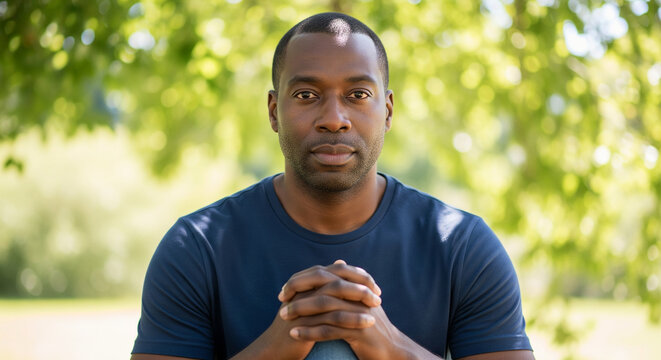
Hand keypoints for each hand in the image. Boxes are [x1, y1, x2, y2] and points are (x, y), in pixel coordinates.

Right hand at [229, 260, 381, 359]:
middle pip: (336, 278)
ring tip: (377, 307)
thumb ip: (326, 282)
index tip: (374, 284)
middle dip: (360, 284)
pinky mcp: (303, 322)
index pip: (337, 270)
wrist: (276, 347)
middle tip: (378, 294)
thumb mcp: (312, 298)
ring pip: (334, 296)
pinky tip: (367, 323)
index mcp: (308, 281)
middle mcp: (304, 289)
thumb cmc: (298, 322)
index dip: (357, 275)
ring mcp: (302, 304)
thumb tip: (341, 262)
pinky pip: (331, 318)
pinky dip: (352, 319)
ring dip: (358, 300)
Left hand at [280, 260, 440, 359]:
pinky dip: (309, 331)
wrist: (393, 349)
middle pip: (324, 288)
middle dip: (300, 292)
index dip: (305, 279)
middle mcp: (359, 295)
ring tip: (284, 317)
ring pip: (324, 308)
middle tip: (281, 300)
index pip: (327, 275)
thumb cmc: (373, 325)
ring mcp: (360, 312)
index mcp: (358, 285)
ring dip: (301, 312)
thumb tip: (338, 263)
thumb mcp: (361, 301)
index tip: (287, 288)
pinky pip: (328, 330)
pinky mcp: (359, 331)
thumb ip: (349, 283)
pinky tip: (295, 333)